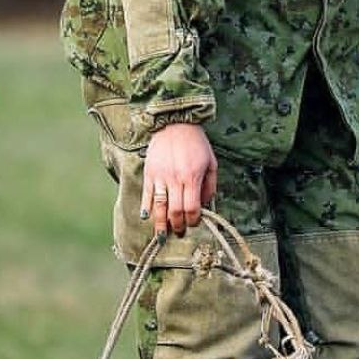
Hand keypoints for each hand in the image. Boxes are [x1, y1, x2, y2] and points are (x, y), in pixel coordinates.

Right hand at [141, 123, 217, 237]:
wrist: (176, 123)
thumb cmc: (196, 143)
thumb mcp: (211, 163)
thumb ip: (210, 186)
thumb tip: (206, 206)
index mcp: (192, 177)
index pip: (191, 207)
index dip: (193, 220)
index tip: (193, 223)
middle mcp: (175, 179)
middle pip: (175, 211)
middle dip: (177, 226)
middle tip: (179, 232)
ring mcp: (160, 176)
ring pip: (159, 206)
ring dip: (160, 224)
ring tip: (162, 235)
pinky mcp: (149, 173)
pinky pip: (147, 195)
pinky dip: (147, 208)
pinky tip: (148, 218)